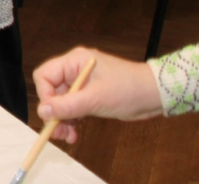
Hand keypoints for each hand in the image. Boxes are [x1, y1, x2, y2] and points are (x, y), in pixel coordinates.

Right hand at [33, 46, 162, 143]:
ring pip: (61, 103)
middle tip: (58, 132)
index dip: (45, 95)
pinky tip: (75, 134)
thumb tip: (42, 111)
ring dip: (62, 121)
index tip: (52, 114)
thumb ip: (67, 106)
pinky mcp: (90, 96)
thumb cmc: (129, 90)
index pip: (45, 75)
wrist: (156, 95)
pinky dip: (72, 121)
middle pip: (52, 91)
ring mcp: (82, 84)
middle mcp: (75, 70)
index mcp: (74, 61)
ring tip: (68, 137)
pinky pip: (73, 109)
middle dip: (54, 113)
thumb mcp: (96, 99)